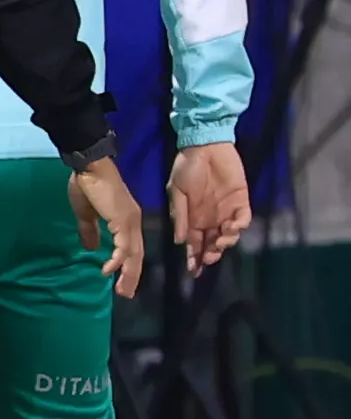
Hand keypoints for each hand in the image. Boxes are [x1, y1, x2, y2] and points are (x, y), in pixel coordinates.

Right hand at [69, 157, 145, 298]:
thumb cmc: (87, 186)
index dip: (127, 265)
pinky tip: (109, 270)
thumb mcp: (86, 213)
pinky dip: (118, 260)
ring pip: (133, 254)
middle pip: (137, 255)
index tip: (119, 280)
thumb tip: (91, 249)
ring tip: (122, 290)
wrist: (90, 167)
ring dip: (128, 274)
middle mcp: (133, 222)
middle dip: (131, 276)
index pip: (131, 248)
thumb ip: (89, 231)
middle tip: (125, 293)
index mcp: (126, 220)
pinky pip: (124, 246)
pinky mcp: (123, 221)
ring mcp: (130, 222)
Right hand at [167, 141, 252, 274]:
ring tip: (221, 240)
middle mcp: (209, 218)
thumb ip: (179, 216)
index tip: (194, 272)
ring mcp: (226, 211)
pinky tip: (232, 226)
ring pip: (228, 235)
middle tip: (210, 258)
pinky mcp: (241, 202)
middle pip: (212, 243)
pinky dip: (239, 226)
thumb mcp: (175, 191)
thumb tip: (179, 240)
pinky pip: (243, 219)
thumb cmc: (186, 168)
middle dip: (211, 255)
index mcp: (192, 218)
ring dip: (225, 242)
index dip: (193, 258)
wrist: (205, 146)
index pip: (193, 243)